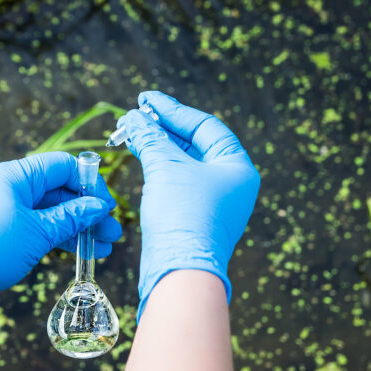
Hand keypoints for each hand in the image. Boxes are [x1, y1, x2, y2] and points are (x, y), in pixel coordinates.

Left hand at [0, 151, 121, 325]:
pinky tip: (79, 251)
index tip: (107, 207)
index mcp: (15, 176)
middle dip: (88, 211)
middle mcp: (10, 185)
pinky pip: (37, 225)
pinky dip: (57, 236)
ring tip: (102, 248)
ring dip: (76, 227)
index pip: (62, 166)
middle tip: (112, 233)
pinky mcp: (1, 228)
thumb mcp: (37, 233)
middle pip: (59, 190)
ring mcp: (4, 207)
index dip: (89, 184)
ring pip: (50, 211)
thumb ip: (71, 218)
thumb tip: (97, 207)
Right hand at [120, 91, 259, 319]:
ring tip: (132, 132)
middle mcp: (231, 183)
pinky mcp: (196, 218)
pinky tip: (140, 157)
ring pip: (185, 164)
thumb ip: (150, 138)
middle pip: (195, 143)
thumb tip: (134, 118)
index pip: (204, 126)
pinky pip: (179, 183)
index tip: (146, 100)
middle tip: (136, 115)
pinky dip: (159, 168)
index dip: (173, 110)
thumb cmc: (183, 216)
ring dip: (158, 146)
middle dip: (163, 128)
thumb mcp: (165, 168)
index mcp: (237, 166)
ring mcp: (215, 202)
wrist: (180, 271)